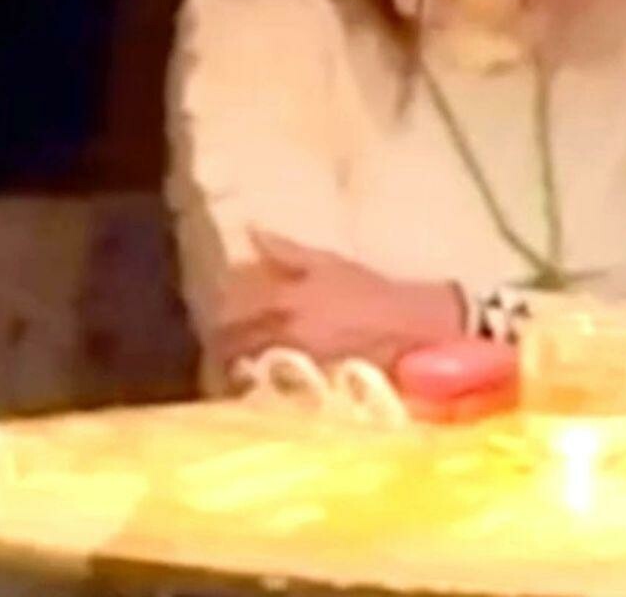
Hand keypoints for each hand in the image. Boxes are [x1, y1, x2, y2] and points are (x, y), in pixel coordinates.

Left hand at [213, 229, 462, 375]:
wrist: (417, 329)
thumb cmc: (372, 292)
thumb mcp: (328, 262)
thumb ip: (286, 250)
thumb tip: (250, 232)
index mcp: (285, 297)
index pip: (232, 308)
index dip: (216, 313)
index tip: (208, 316)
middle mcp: (287, 332)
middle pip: (235, 343)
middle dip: (221, 345)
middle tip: (215, 348)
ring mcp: (300, 364)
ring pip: (251, 368)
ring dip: (238, 368)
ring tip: (233, 370)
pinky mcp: (316, 389)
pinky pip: (276, 392)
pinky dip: (264, 390)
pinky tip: (261, 391)